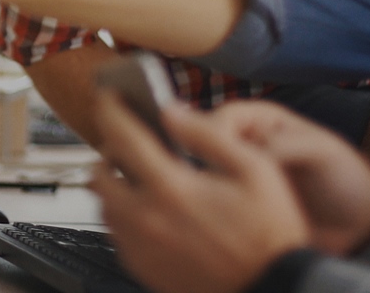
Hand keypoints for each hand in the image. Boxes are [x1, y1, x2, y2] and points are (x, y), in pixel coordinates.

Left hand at [87, 91, 311, 292]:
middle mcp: (147, 219)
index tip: (108, 95)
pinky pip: (117, 235)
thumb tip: (173, 112)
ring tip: (138, 175)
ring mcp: (142, 248)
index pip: (123, 136)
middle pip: (99, 175)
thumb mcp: (255, 169)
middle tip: (126, 141)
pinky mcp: (144, 269)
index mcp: (172, 188)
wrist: (270, 288)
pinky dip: (124, 215)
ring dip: (114, 185)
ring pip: (104, 207)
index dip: (110, 108)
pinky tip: (151, 209)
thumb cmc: (269, 233)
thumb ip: (208, 135)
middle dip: (107, 151)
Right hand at [208, 101, 369, 254]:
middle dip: (199, 162)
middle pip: (204, 144)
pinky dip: (209, 208)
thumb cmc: (346, 181)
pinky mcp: (241, 205)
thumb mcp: (322, 153)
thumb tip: (243, 151)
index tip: (212, 159)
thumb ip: (284, 145)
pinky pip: (214, 201)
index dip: (212, 135)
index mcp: (265, 120)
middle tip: (206, 187)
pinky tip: (214, 221)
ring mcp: (242, 175)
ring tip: (209, 206)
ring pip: (204, 173)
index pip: (222, 118)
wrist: (359, 226)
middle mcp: (248, 143)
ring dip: (202, 187)